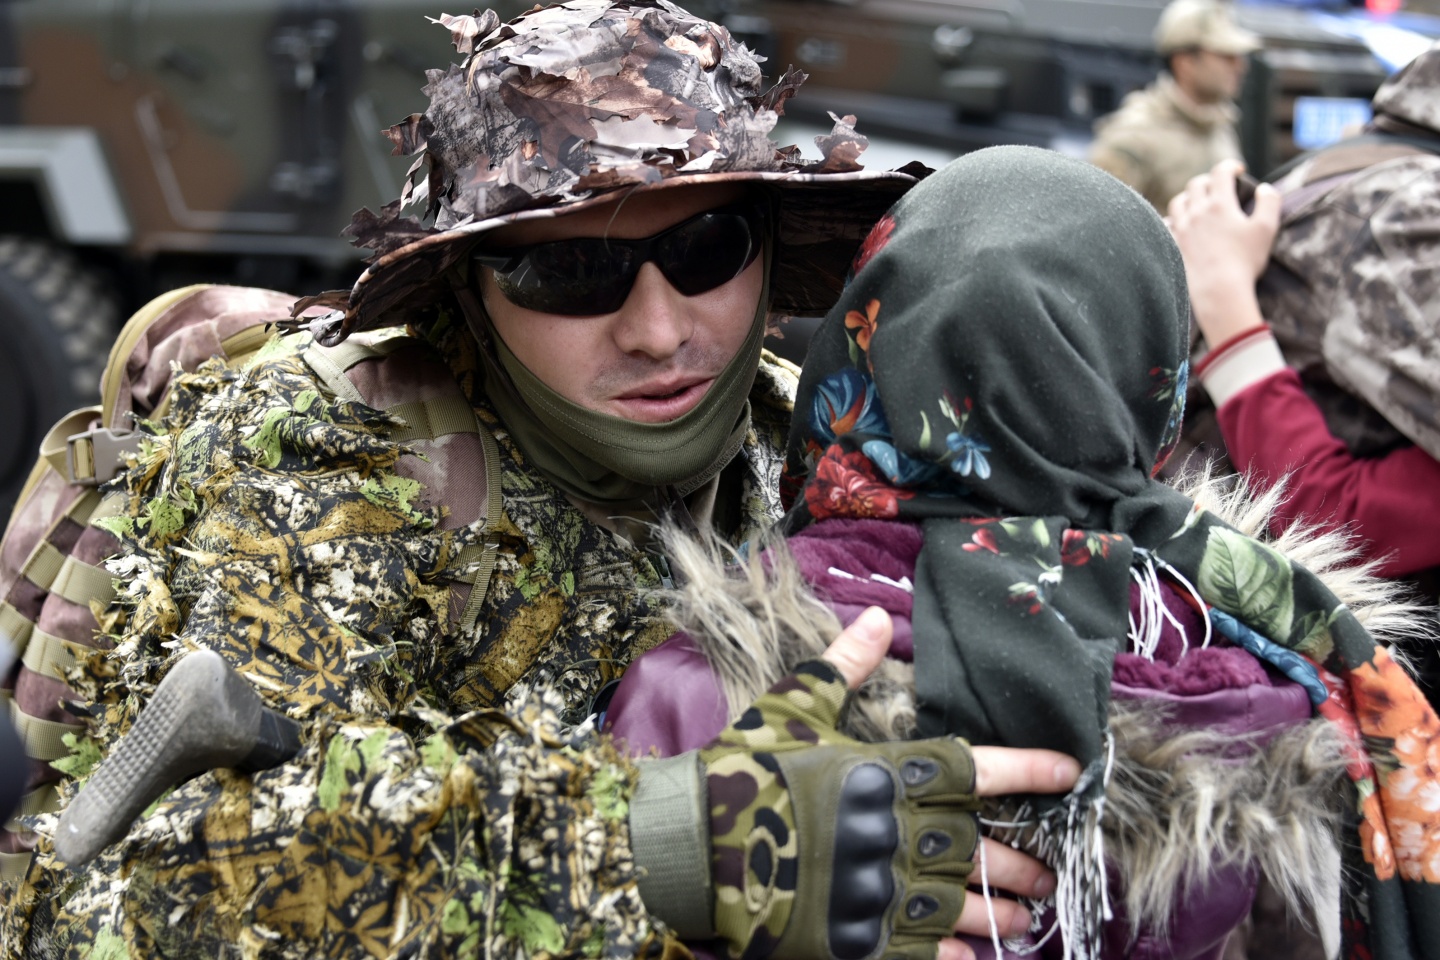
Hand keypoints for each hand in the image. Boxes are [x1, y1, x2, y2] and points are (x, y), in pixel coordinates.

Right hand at [701, 607, 1079, 959]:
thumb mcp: (793, 704)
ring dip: (1000, 914)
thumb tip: (878, 618)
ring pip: (961, 906)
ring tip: (1024, 920)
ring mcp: (876, 889)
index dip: (1030, 769)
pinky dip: (954, 956)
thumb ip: (845, 666)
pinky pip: (922, 952)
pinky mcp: (854, 936)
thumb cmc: (744, 766)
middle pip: (980, 848)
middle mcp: (892, 831)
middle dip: (1022, 861)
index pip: (977, 768)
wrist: (691, 841)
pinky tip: (975, 957)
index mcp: (884, 771)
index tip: (1070, 772)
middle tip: (1049, 872)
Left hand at [1167, 160, 1280, 346]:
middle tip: (1218, 186)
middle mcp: (1196, 212)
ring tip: (1197, 202)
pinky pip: (1166, 225)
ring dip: (1188, 197)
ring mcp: (1181, 229)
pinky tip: (1179, 224)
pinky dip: (1173, 219)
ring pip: (1178, 202)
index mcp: (1220, 204)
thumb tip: (1264, 188)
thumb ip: (1269, 202)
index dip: (1229, 166)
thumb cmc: (1245, 261)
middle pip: (1196, 184)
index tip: (1238, 170)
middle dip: (1209, 180)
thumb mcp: (1267, 229)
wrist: (1218, 291)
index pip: (1220, 172)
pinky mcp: (1172, 245)